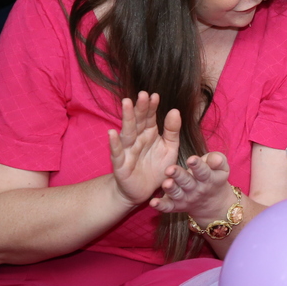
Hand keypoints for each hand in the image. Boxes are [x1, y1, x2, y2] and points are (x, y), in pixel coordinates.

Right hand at [108, 92, 181, 206]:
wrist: (144, 192)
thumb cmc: (156, 168)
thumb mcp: (169, 149)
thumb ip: (172, 131)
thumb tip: (174, 110)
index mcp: (149, 134)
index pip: (149, 117)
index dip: (151, 107)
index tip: (155, 95)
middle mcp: (137, 139)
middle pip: (138, 121)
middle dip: (139, 108)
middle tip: (142, 94)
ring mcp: (127, 151)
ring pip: (127, 132)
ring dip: (127, 118)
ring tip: (127, 103)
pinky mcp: (121, 165)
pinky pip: (117, 153)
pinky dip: (114, 143)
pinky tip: (112, 133)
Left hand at [150, 150, 233, 218]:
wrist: (214, 204)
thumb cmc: (214, 177)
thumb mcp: (221, 168)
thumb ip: (217, 160)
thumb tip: (215, 159)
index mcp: (208, 178)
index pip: (203, 171)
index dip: (197, 165)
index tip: (191, 159)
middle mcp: (196, 189)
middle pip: (187, 182)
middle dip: (178, 175)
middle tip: (170, 169)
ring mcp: (185, 198)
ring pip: (177, 194)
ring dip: (170, 189)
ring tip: (166, 183)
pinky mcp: (176, 206)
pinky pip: (168, 207)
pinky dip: (161, 206)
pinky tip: (153, 202)